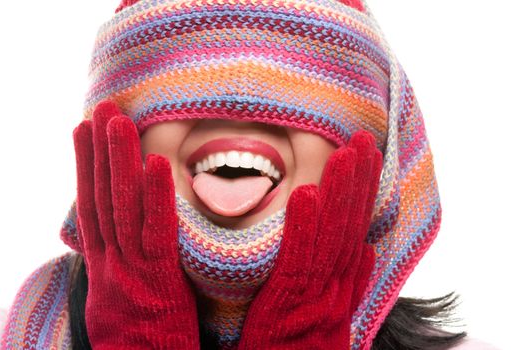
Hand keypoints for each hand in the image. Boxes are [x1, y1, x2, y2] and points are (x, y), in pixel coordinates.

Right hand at [73, 100, 199, 348]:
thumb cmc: (137, 341)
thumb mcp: (120, 301)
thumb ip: (120, 269)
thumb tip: (119, 244)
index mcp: (104, 265)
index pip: (92, 206)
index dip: (86, 167)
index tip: (83, 132)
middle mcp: (111, 260)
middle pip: (102, 197)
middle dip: (98, 151)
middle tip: (99, 109)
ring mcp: (130, 268)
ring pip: (122, 206)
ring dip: (119, 161)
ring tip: (117, 120)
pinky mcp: (157, 279)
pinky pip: (156, 232)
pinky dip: (154, 196)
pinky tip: (155, 162)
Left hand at [238, 130, 381, 348]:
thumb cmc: (306, 348)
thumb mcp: (333, 312)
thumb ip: (351, 280)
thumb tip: (366, 250)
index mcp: (344, 282)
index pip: (357, 227)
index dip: (364, 190)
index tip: (369, 156)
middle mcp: (338, 283)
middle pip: (351, 223)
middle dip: (359, 179)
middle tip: (363, 139)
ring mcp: (319, 293)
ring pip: (333, 234)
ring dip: (340, 191)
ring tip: (345, 153)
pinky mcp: (292, 302)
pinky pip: (300, 258)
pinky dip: (305, 225)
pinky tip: (307, 193)